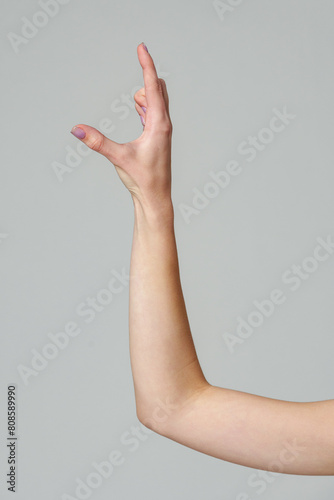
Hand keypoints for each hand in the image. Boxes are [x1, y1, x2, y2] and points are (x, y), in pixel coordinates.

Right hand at [70, 43, 172, 209]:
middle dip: (147, 77)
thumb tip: (77, 129)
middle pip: (160, 90)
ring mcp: (162, 132)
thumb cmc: (143, 179)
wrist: (155, 198)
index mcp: (159, 125)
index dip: (147, 65)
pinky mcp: (158, 138)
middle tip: (139, 60)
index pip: (154, 87)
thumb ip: (97, 142)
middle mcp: (164, 125)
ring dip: (147, 93)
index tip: (142, 47)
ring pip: (159, 102)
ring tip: (135, 99)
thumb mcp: (118, 157)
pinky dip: (147, 105)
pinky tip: (139, 107)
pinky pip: (155, 114)